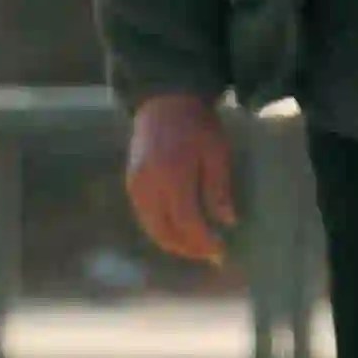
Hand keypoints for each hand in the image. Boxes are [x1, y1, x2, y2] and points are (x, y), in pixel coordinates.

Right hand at [124, 93, 241, 267]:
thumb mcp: (216, 152)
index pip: (187, 223)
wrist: (164, 102)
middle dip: (189, 249)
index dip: (204, 242)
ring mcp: (135, 187)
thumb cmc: (197, 125)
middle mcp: (149, 186)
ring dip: (174, 243)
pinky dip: (162, 231)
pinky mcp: (131, 185)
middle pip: (166, 232)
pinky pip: (145, 218)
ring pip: (152, 229)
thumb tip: (226, 222)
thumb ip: (219, 189)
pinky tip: (179, 231)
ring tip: (197, 247)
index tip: (221, 252)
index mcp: (173, 177)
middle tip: (211, 255)